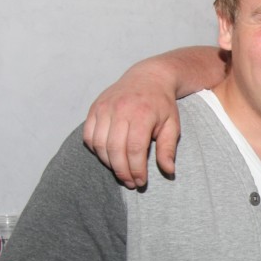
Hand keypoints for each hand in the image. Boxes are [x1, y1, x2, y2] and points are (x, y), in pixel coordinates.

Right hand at [83, 62, 181, 188]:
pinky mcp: (95, 108)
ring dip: (108, 163)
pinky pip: (88, 135)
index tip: (141, 182)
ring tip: (121, 172)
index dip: (136, 169)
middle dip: (122, 171)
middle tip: (130, 183)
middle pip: (115, 149)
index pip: (135, 149)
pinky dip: (95, 150)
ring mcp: (105, 107)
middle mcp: (121, 109)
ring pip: (99, 144)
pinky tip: (108, 157)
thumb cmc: (162, 105)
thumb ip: (168, 148)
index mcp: (142, 114)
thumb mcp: (172, 125)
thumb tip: (168, 171)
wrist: (148, 77)